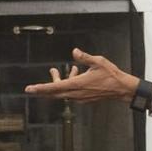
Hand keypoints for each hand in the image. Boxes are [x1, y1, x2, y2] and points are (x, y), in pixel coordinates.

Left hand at [24, 48, 139, 102]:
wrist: (121, 89)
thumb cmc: (111, 76)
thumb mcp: (98, 62)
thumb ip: (84, 57)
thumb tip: (74, 52)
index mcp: (77, 85)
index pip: (54, 88)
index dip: (40, 88)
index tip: (29, 89)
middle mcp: (76, 94)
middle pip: (54, 94)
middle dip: (43, 89)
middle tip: (32, 88)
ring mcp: (80, 98)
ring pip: (62, 92)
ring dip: (58, 83)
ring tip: (59, 70)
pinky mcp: (84, 98)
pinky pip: (70, 93)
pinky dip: (68, 84)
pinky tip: (75, 73)